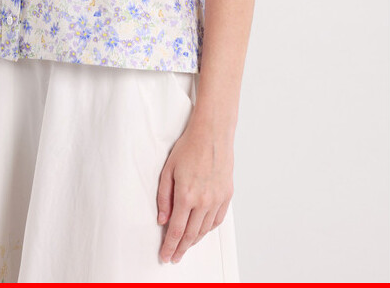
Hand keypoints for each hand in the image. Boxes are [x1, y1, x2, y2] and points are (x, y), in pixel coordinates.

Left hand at [156, 116, 233, 263]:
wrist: (212, 134)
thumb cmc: (188, 147)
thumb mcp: (168, 170)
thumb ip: (164, 197)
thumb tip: (162, 220)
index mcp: (186, 195)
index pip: (176, 230)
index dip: (170, 246)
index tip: (166, 255)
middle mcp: (203, 201)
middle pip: (190, 234)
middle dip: (181, 249)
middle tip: (174, 257)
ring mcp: (217, 199)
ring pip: (204, 230)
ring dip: (194, 241)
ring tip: (186, 246)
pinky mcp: (227, 195)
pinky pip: (217, 220)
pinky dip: (208, 229)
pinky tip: (201, 230)